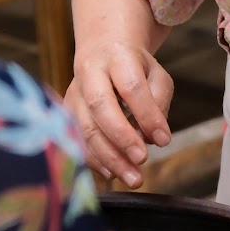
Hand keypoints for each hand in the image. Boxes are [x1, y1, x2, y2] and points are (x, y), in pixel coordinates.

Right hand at [64, 43, 173, 188]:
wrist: (100, 51)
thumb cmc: (135, 68)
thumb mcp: (156, 75)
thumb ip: (159, 103)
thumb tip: (155, 138)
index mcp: (117, 58)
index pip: (131, 87)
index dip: (147, 115)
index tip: (164, 140)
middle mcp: (89, 74)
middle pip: (100, 106)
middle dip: (122, 137)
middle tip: (142, 160)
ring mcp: (74, 94)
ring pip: (85, 127)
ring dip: (109, 157)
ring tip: (133, 178)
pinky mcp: (64, 113)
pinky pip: (75, 140)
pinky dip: (94, 160)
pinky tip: (112, 174)